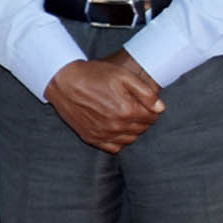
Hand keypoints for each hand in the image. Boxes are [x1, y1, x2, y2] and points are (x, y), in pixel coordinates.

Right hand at [45, 51, 161, 152]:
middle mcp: (116, 126)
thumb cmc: (92, 75)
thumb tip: (160, 108)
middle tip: (134, 107)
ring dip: (132, 130)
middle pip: (142, 129)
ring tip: (124, 116)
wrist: (62, 81)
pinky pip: (114, 147)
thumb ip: (145, 92)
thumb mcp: (122, 75)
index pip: (152, 117)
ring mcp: (103, 134)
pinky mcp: (92, 137)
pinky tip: (115, 128)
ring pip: (130, 139)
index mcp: (126, 110)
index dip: (151, 109)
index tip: (144, 102)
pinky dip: (119, 140)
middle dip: (142, 119)